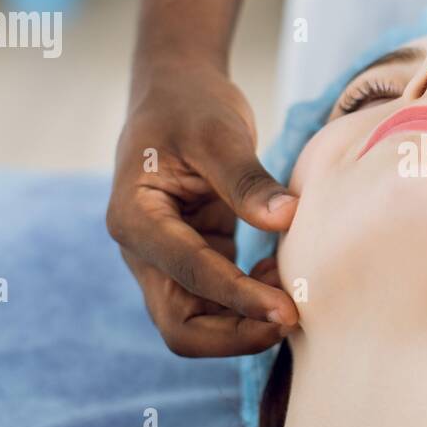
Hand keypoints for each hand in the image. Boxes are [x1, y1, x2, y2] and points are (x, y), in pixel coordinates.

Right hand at [106, 56, 299, 356]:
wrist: (177, 92)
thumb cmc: (192, 106)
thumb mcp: (220, 134)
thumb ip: (249, 180)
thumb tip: (288, 220)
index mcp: (135, 218)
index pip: (188, 275)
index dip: (238, 298)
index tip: (287, 310)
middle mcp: (142, 250)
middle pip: (180, 325)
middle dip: (235, 333)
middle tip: (291, 319)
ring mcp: (165, 261)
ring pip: (198, 322)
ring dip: (244, 322)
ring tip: (291, 291)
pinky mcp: (191, 261)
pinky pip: (216, 301)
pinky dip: (249, 300)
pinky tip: (278, 272)